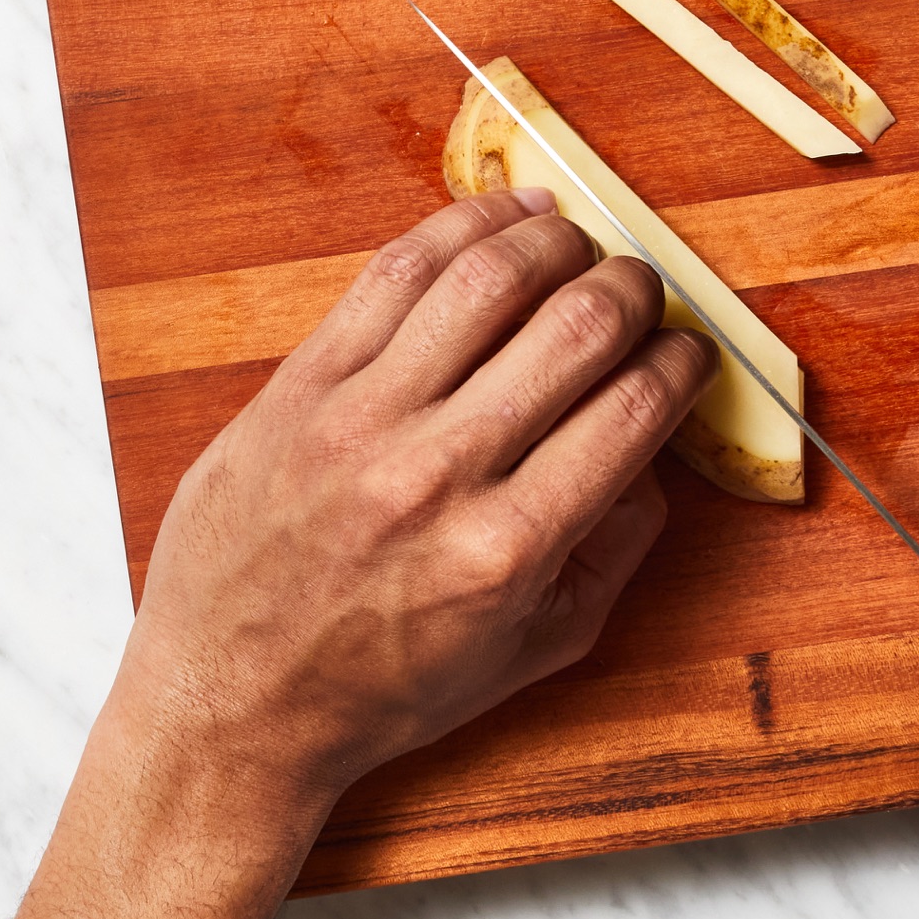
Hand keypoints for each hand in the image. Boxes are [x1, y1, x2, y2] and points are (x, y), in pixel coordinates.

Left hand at [121, 183, 717, 805]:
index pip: (634, 409)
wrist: (230, 699)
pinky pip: (395, 272)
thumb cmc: (382, 683)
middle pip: (577, 326)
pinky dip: (464, 226)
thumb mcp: (536, 651)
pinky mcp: (303, 382)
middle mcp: (438, 474)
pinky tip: (505, 219)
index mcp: (509, 549)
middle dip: (635, 290)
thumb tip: (655, 442)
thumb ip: (616, 548)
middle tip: (640, 294)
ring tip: (575, 246)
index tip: (688, 351)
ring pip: (487, 278)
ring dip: (556, 243)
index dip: (683, 361)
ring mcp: (362, 419)